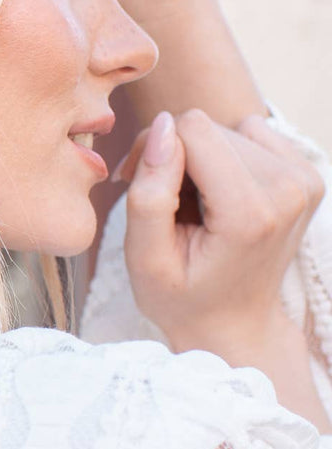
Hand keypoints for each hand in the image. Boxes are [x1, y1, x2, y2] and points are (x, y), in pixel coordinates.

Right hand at [117, 108, 325, 357]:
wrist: (233, 324)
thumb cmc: (181, 296)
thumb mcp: (145, 257)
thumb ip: (150, 191)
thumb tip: (162, 124)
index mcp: (250, 213)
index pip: (192, 129)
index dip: (153, 151)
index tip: (144, 189)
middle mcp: (288, 189)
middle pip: (208, 127)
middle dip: (174, 154)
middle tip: (163, 201)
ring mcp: (303, 181)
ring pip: (225, 129)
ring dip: (198, 157)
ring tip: (190, 203)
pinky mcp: (305, 175)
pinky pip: (249, 133)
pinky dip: (224, 156)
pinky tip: (217, 193)